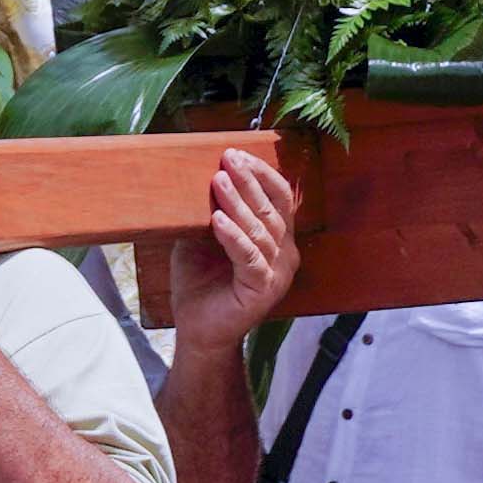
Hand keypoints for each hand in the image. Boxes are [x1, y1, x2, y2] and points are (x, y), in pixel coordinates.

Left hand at [159, 149, 298, 354]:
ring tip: (219, 181)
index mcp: (278, 238)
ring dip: (239, 203)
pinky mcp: (263, 290)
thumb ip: (209, 210)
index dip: (261, 173)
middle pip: (272, 209)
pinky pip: (249, 257)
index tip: (236, 152)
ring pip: (261, 230)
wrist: (197, 329)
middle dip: (249, 181)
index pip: (280, 197)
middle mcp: (286, 254)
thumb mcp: (202, 237)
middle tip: (228, 158)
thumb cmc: (201, 281)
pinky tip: (217, 219)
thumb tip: (198, 173)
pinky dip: (233, 236)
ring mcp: (278, 273)